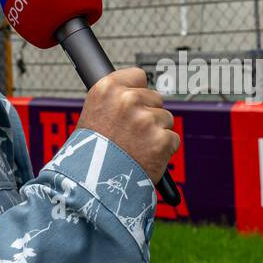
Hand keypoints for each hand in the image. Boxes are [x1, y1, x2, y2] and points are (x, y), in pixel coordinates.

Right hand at [76, 67, 179, 183]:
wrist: (93, 185)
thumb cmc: (90, 154)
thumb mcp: (92, 115)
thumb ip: (116, 100)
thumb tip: (137, 91)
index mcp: (107, 89)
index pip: (138, 76)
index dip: (137, 91)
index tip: (134, 104)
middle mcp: (127, 100)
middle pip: (155, 98)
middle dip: (148, 114)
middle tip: (131, 134)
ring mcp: (146, 119)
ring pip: (166, 119)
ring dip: (156, 133)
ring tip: (136, 148)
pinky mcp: (162, 139)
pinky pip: (172, 139)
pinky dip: (164, 150)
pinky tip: (146, 157)